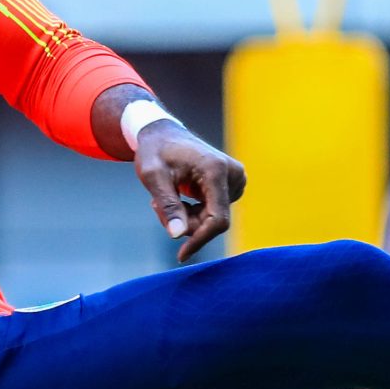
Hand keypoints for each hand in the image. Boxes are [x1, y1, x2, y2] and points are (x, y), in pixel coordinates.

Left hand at [133, 120, 245, 261]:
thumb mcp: (153, 177)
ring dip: (188, 217)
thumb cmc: (156, 151)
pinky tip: (180, 195)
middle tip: (158, 207)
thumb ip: (167, 206)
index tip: (181, 254)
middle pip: (214, 221)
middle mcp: (233, 174)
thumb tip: (177, 235)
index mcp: (216, 169)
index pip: (217, 219)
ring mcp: (236, 178)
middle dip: (186, 223)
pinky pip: (215, 212)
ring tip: (167, 196)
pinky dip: (195, 212)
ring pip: (213, 219)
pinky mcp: (233, 184)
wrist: (163, 134)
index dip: (200, 239)